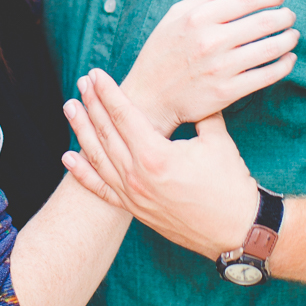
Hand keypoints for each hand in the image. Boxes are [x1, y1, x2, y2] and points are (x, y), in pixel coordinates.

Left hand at [62, 69, 261, 262]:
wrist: (237, 231)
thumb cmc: (230, 186)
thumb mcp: (217, 141)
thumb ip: (200, 113)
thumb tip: (193, 92)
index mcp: (155, 155)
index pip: (123, 116)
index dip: (108, 92)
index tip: (96, 74)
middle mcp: (137, 177)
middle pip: (106, 133)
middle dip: (92, 105)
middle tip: (82, 83)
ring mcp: (133, 196)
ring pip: (98, 158)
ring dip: (82, 131)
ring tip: (70, 108)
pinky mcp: (136, 210)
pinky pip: (101, 190)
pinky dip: (82, 174)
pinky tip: (68, 157)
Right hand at [121, 0, 297, 134]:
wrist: (148, 97)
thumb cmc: (161, 53)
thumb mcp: (176, 15)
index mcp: (198, 18)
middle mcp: (210, 41)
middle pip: (262, 22)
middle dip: (284, 16)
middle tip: (290, 16)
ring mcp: (220, 68)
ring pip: (269, 49)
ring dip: (288, 39)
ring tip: (293, 35)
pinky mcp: (227, 92)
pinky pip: (265, 77)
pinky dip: (284, 66)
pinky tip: (289, 59)